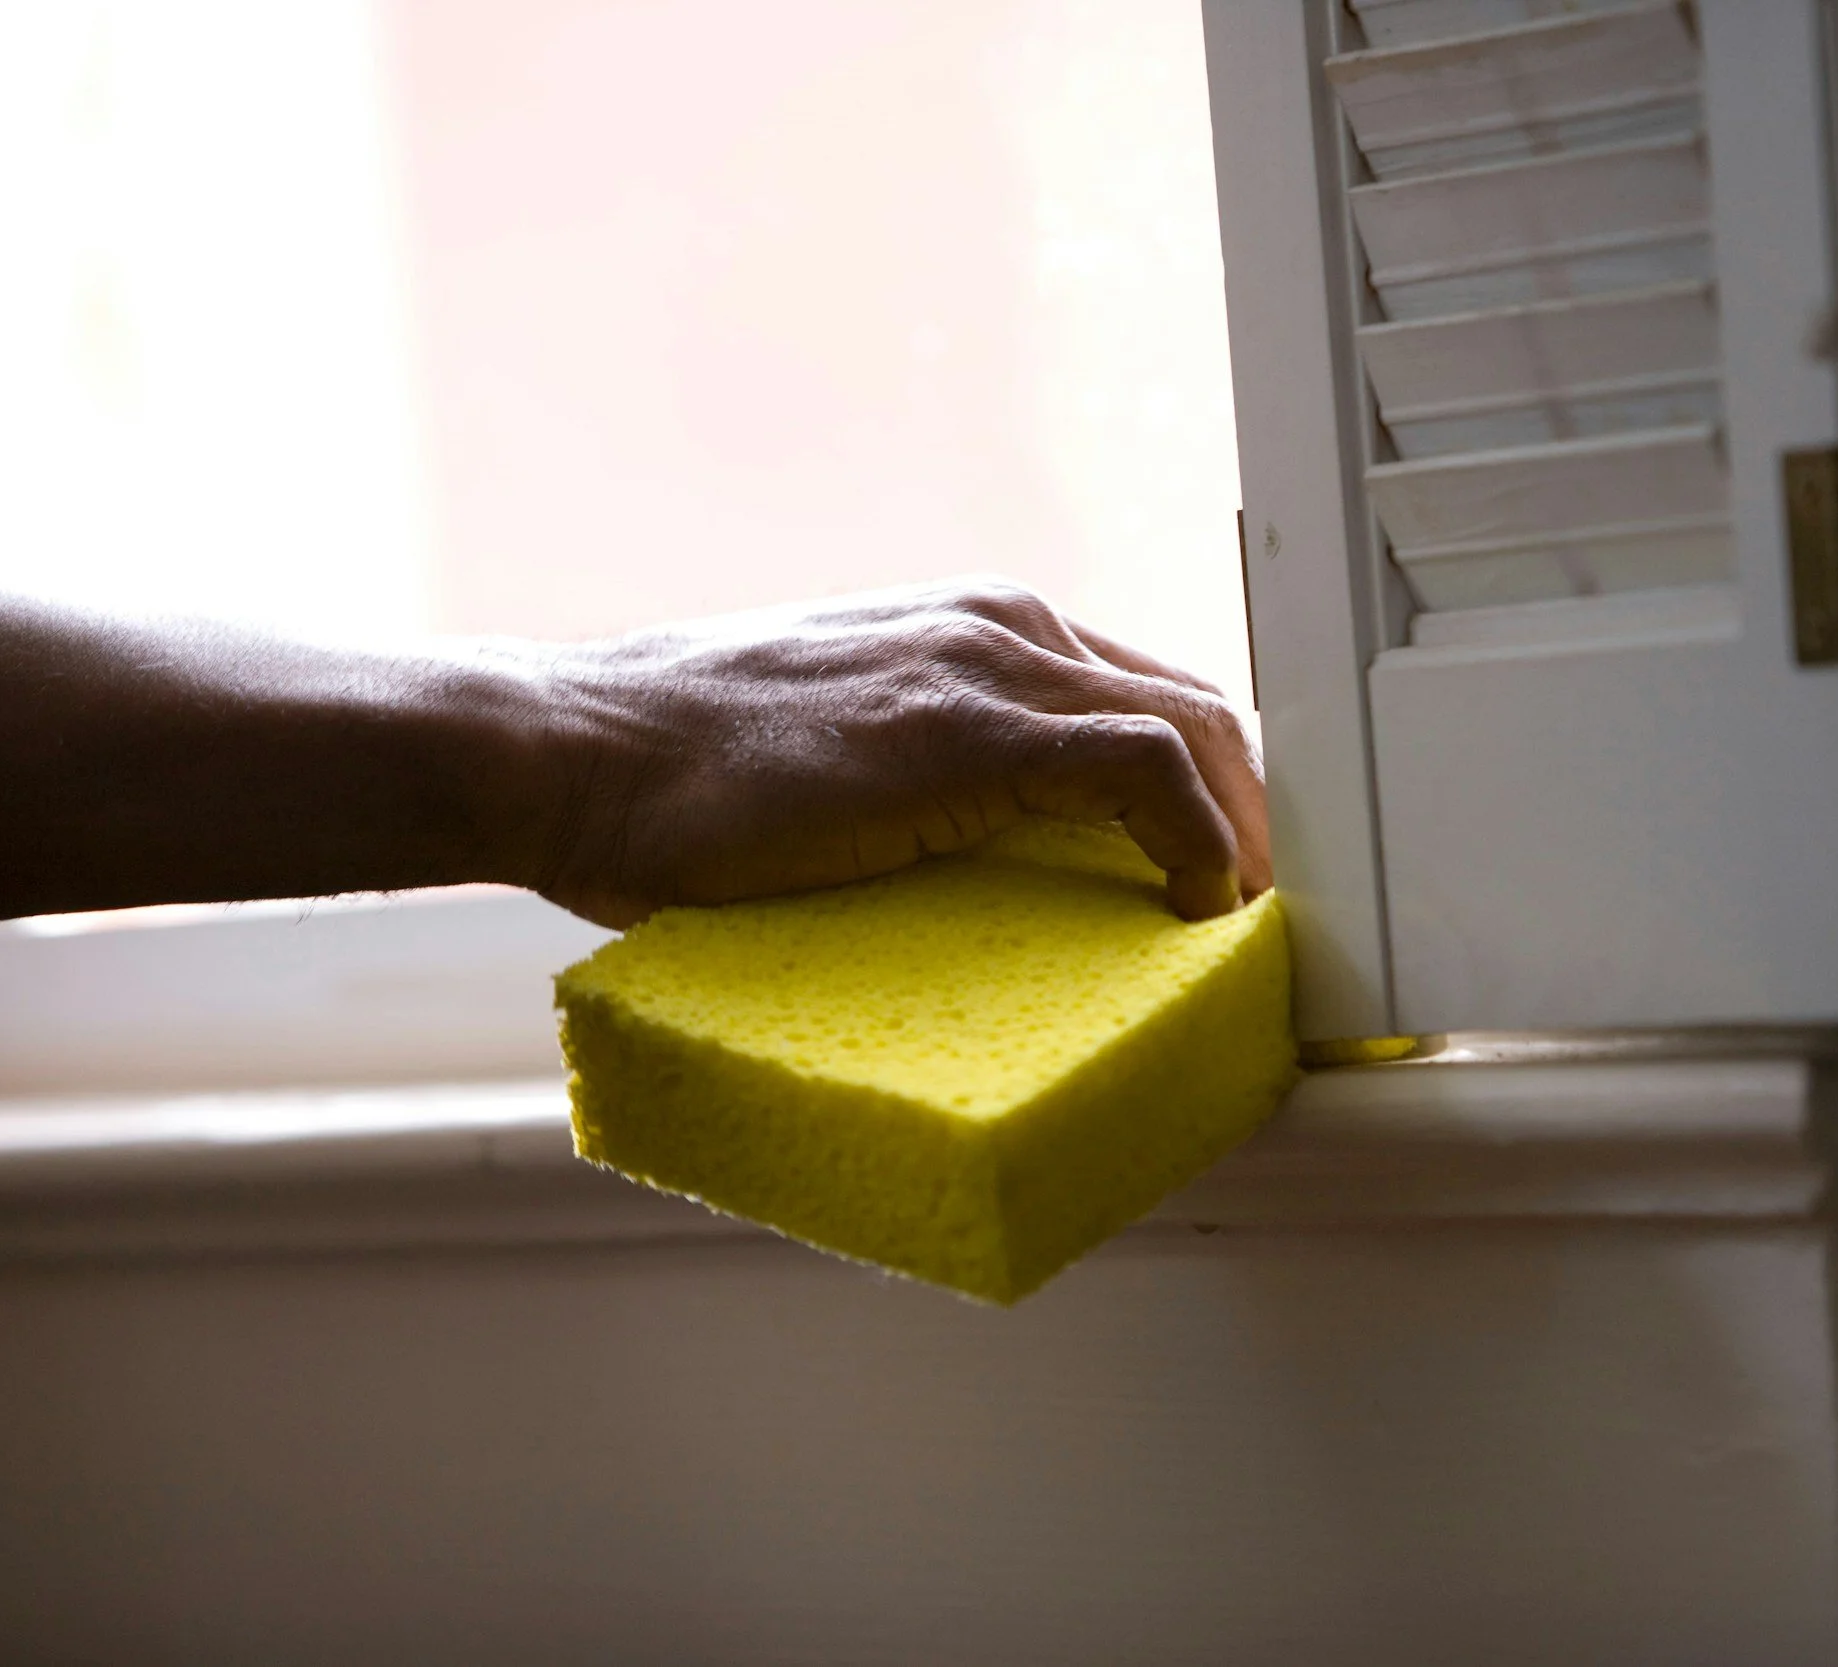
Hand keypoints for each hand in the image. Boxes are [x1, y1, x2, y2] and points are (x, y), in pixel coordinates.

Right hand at [505, 578, 1268, 927]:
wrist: (570, 751)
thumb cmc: (670, 775)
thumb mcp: (830, 755)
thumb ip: (920, 780)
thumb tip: (968, 875)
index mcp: (970, 628)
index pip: (1145, 697)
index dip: (1210, 790)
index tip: (1228, 878)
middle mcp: (999, 623)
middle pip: (1199, 704)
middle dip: (1254, 811)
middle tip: (1267, 916)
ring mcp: (988, 662)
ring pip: (1199, 724)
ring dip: (1246, 831)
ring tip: (1249, 929)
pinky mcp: (970, 725)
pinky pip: (1147, 767)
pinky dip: (1200, 839)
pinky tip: (1201, 909)